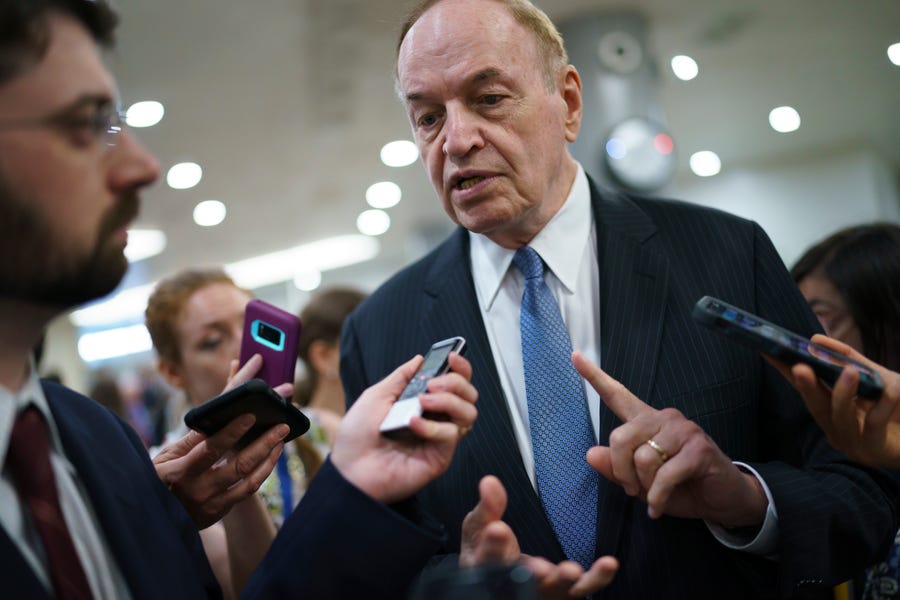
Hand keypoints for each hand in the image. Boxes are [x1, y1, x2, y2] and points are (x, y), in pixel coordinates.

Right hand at [154, 354, 289, 528]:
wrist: (155, 521)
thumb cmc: (158, 479)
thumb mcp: (164, 459)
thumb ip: (189, 441)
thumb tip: (214, 418)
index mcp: (180, 472)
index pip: (211, 449)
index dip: (232, 432)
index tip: (251, 415)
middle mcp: (198, 490)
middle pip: (239, 465)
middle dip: (264, 443)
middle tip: (282, 425)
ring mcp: (211, 504)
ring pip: (250, 480)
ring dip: (269, 458)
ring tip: (281, 439)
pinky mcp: (220, 512)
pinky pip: (248, 492)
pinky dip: (262, 472)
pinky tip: (271, 457)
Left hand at [331, 353, 476, 504]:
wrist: (348, 469)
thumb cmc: (357, 436)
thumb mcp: (376, 396)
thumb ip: (401, 377)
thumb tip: (420, 359)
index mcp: (423, 403)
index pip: (455, 383)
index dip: (460, 368)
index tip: (451, 357)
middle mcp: (436, 419)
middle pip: (469, 395)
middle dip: (456, 383)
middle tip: (432, 384)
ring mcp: (439, 439)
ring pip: (468, 414)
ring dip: (449, 401)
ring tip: (423, 401)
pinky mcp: (439, 457)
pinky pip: (450, 435)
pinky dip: (432, 425)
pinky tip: (412, 423)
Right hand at [460, 476, 617, 597]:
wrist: (500, 574)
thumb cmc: (486, 546)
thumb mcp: (479, 525)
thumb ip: (487, 507)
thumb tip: (490, 481)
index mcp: (487, 566)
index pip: (488, 558)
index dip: (493, 545)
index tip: (498, 529)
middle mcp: (514, 584)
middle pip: (521, 582)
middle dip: (530, 573)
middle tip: (538, 567)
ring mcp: (541, 590)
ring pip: (555, 590)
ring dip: (564, 580)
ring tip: (572, 571)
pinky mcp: (563, 591)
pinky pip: (582, 588)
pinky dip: (597, 578)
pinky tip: (609, 564)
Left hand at [573, 351, 766, 526]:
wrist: (723, 500)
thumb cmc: (681, 487)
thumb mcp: (641, 482)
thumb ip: (616, 468)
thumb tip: (590, 454)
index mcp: (646, 421)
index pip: (617, 395)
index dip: (594, 376)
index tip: (575, 356)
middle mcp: (663, 418)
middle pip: (620, 437)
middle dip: (621, 472)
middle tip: (633, 490)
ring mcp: (683, 430)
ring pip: (642, 458)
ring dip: (644, 487)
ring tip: (655, 495)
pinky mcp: (698, 447)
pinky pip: (664, 476)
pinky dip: (658, 497)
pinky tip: (660, 506)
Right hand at [776, 334, 899, 468]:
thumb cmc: (895, 407)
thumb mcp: (874, 377)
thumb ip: (848, 360)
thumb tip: (816, 340)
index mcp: (829, 410)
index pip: (802, 387)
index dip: (783, 369)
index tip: (767, 350)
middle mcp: (834, 428)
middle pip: (815, 405)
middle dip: (806, 386)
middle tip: (800, 367)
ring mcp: (852, 442)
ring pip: (839, 417)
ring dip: (842, 394)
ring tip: (850, 372)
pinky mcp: (873, 451)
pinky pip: (873, 425)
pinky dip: (883, 404)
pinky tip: (893, 389)